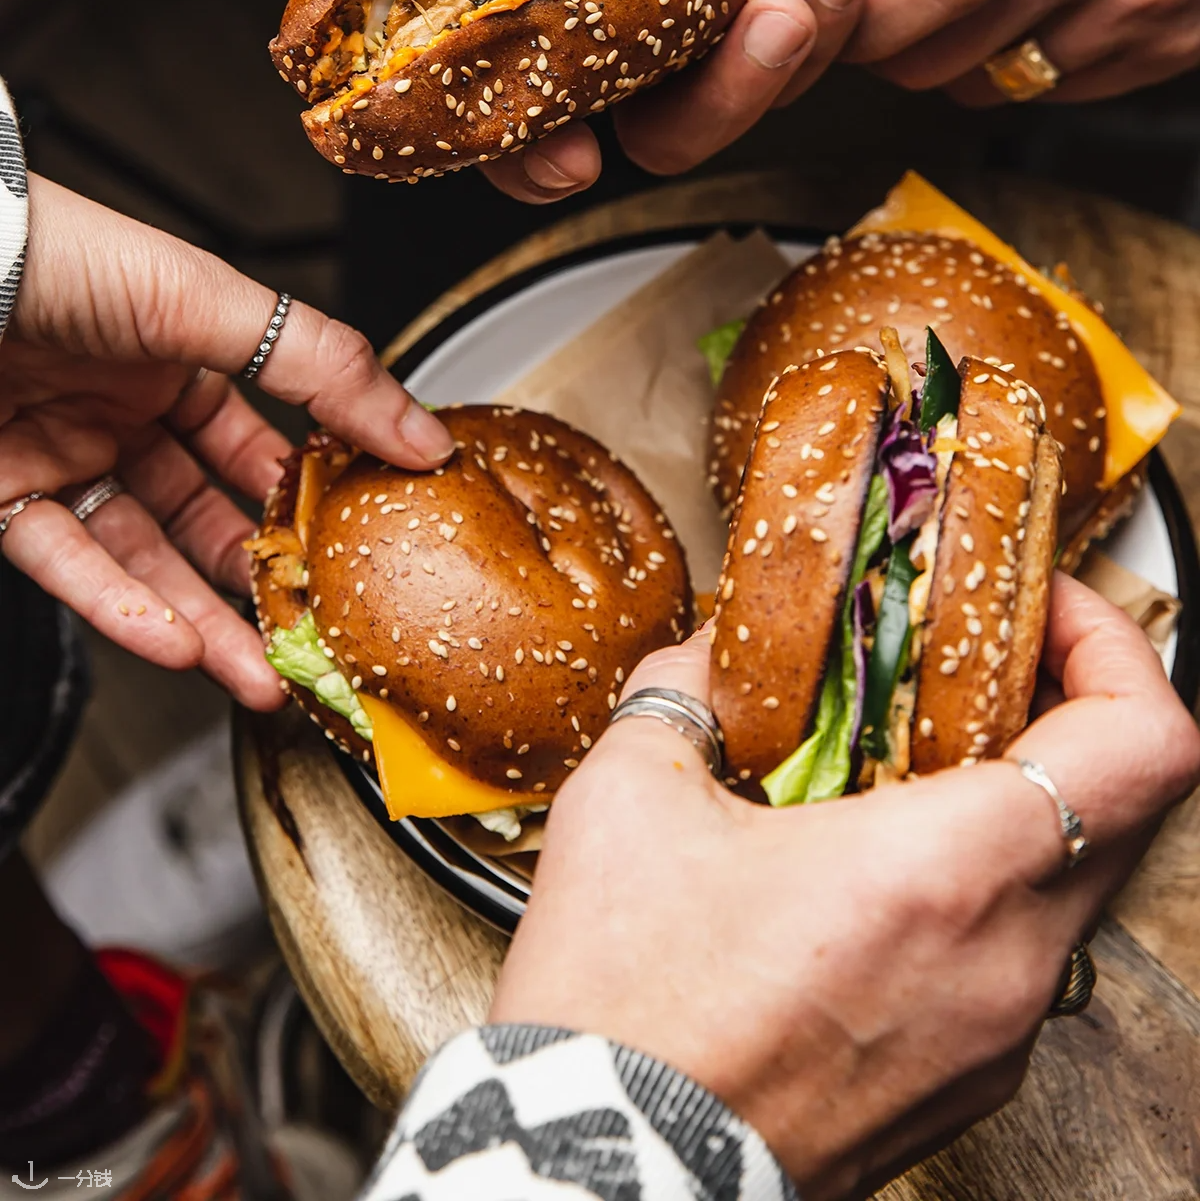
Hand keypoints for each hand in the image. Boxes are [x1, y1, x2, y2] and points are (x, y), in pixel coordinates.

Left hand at [0, 177, 454, 707]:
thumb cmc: (62, 254)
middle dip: (259, 588)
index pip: (260, 448)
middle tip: (309, 642)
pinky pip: (71, 568)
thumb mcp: (209, 299)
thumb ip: (318, 366)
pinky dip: (122, 609)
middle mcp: (124, 413)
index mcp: (181, 358)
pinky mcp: (4, 498)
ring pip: (145, 560)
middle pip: (207, 519)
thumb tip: (416, 429)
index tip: (355, 553)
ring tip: (256, 675)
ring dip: (202, 621)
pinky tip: (174, 640)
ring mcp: (65, 459)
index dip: (305, 503)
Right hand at [484, 0, 869, 204]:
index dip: (523, 149)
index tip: (571, 160)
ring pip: (734, 105)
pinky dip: (838, 25)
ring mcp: (706, 25)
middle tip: (772, 24)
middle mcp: (619, 15)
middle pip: (642, 128)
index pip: (505, 89)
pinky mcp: (782, 12)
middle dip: (710, 107)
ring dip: (784, 65)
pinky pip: (808, 60)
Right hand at [492, 575, 1199, 1197]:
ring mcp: (998, 1034)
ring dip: (1019, 805)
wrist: (607, 1174)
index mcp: (948, 873)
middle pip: (1128, 806)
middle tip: (972, 668)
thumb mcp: (630, 800)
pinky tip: (876, 873)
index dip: (1115, 646)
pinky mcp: (968, 1082)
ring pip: (1075, 885)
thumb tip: (711, 658)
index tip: (1041, 609)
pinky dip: (982, 892)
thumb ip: (685, 694)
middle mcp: (1006, 960)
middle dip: (1062, 711)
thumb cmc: (628, 1010)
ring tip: (908, 767)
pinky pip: (1021, 958)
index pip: (1147, 744)